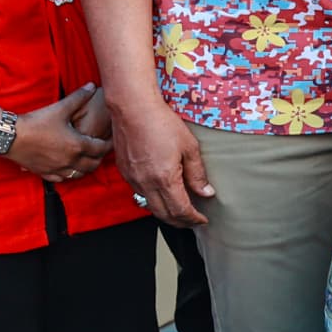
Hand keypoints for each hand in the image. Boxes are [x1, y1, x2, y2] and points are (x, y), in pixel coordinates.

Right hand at [2, 86, 110, 180]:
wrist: (10, 136)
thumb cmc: (36, 122)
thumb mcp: (60, 108)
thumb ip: (78, 97)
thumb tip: (92, 85)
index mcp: (77, 145)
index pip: (102, 149)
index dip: (109, 144)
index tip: (112, 140)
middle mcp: (70, 160)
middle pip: (93, 164)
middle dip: (99, 157)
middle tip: (100, 150)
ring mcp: (57, 168)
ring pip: (79, 174)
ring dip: (85, 168)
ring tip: (87, 159)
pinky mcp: (44, 172)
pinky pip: (61, 179)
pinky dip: (68, 175)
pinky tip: (67, 168)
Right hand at [111, 94, 213, 226]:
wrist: (133, 109)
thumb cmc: (162, 123)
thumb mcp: (189, 147)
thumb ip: (198, 174)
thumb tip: (206, 192)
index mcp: (164, 178)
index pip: (180, 210)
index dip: (193, 219)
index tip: (202, 220)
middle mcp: (145, 183)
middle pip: (163, 214)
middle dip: (180, 222)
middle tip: (193, 221)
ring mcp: (132, 179)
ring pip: (150, 206)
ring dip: (166, 213)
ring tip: (180, 211)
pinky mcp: (125, 173)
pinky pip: (140, 194)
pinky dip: (153, 200)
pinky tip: (163, 195)